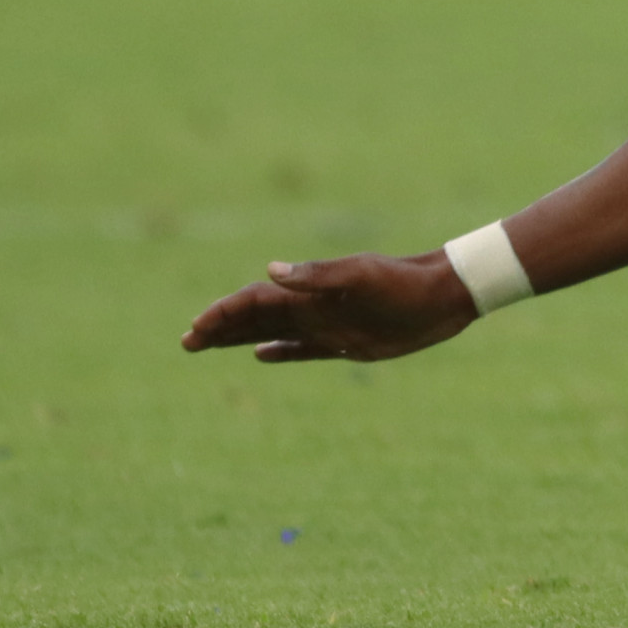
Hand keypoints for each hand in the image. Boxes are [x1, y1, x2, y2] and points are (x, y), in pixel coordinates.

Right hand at [181, 249, 477, 364]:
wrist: (442, 296)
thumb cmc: (404, 283)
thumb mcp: (361, 275)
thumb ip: (317, 276)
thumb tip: (270, 270)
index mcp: (310, 290)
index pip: (255, 301)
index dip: (224, 313)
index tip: (195, 329)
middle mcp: (312, 307)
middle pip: (255, 318)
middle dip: (220, 327)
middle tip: (186, 342)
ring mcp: (327, 324)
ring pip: (271, 333)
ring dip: (238, 339)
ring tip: (207, 346)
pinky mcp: (345, 342)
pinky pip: (301, 349)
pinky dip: (279, 352)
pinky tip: (260, 356)